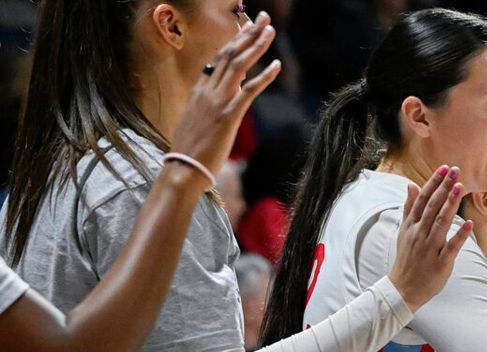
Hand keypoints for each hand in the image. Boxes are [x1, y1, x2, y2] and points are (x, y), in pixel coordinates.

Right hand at [171, 11, 280, 175]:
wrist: (182, 169)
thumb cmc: (190, 150)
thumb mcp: (196, 120)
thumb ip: (208, 106)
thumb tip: (220, 100)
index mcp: (199, 90)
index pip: (218, 58)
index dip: (234, 41)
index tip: (247, 27)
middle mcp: (207, 90)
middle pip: (229, 54)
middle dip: (247, 34)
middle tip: (262, 18)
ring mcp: (217, 102)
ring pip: (238, 65)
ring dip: (256, 46)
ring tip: (270, 30)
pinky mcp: (228, 116)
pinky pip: (248, 91)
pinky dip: (264, 76)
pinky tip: (276, 65)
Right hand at [390, 166, 472, 311]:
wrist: (402, 289)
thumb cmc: (407, 258)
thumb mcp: (404, 231)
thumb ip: (409, 208)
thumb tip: (411, 185)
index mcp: (411, 226)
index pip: (422, 199)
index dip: (434, 183)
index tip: (444, 168)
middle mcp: (419, 234)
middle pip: (432, 207)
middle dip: (443, 188)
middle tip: (455, 170)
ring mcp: (429, 248)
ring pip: (440, 223)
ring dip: (450, 205)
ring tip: (460, 187)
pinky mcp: (440, 263)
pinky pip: (451, 247)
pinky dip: (459, 235)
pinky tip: (469, 223)